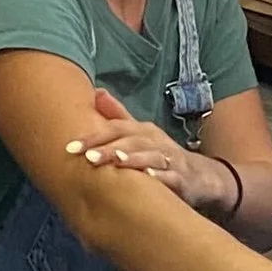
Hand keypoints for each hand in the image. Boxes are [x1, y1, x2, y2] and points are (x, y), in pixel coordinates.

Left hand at [67, 88, 232, 209]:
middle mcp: (155, 141)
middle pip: (131, 141)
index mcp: (142, 130)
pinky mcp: (183, 179)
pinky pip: (172, 176)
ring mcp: (170, 159)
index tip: (70, 147)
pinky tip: (149, 177)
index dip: (93, 136)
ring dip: (134, 158)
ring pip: (151, 156)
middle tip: (88, 157)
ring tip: (117, 161)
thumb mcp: (140, 134)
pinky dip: (161, 176)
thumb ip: (117, 115)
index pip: (115, 128)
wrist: (201, 176)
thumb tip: (96, 92)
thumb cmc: (161, 154)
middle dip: (108, 148)